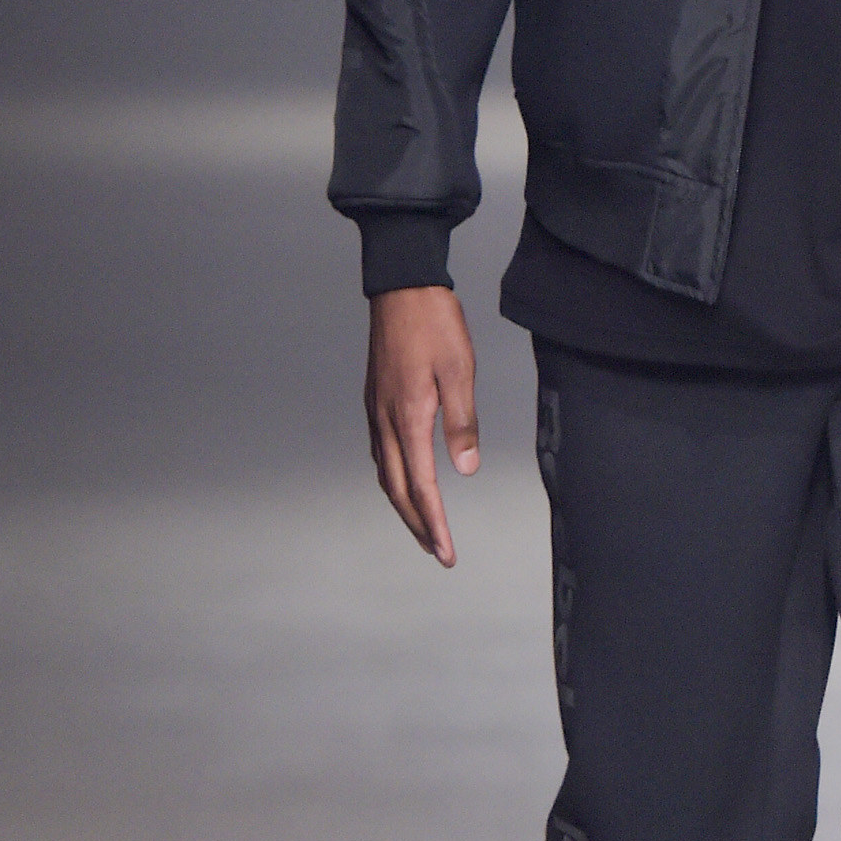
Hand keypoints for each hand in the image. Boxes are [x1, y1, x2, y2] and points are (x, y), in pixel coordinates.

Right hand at [364, 286, 479, 565]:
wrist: (402, 287)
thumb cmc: (434, 324)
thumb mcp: (460, 371)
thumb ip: (462, 423)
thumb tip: (464, 470)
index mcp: (407, 418)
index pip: (421, 487)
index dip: (434, 523)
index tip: (446, 552)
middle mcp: (384, 421)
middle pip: (397, 489)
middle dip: (418, 525)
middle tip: (438, 552)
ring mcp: (376, 411)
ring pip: (385, 473)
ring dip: (404, 505)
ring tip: (424, 526)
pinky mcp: (376, 401)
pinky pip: (380, 453)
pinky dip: (394, 478)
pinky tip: (405, 480)